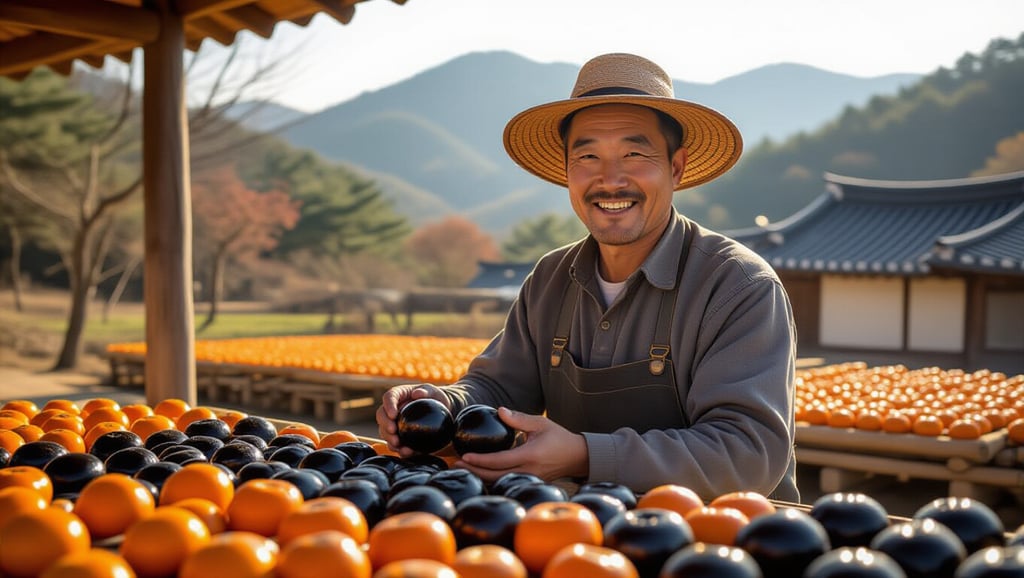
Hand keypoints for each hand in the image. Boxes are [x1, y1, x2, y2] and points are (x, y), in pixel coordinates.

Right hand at [375, 383, 450, 456]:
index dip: (388, 406)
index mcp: (399, 395)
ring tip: (397, 443)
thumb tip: (417, 393)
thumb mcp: (433, 391)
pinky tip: (406, 451)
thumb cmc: (434, 398)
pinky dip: (399, 449)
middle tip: (393, 431)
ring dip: (389, 438)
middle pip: (381, 415)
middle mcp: (393, 409)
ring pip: (384, 431)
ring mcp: (395, 424)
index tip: (393, 414)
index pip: (389, 397)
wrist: (442, 412)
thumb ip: (426, 391)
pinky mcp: (400, 437)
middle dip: (385, 424)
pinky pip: (395, 444)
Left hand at [454, 407, 588, 483]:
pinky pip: (507, 483)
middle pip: (495, 476)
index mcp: (530, 455)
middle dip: (474, 471)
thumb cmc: (559, 437)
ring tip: (464, 469)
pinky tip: (480, 474)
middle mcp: (529, 470)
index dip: (481, 460)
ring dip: (481, 477)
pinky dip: (492, 480)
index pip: (500, 460)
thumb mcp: (540, 423)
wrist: (577, 457)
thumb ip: (519, 419)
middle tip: (456, 463)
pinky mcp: (529, 483)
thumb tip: (499, 410)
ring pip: (500, 482)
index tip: (465, 455)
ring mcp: (529, 479)